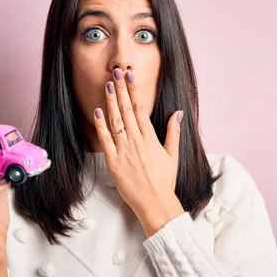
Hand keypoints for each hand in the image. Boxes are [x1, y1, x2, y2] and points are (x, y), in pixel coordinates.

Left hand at [94, 68, 184, 235]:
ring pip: (115, 122)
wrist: (156, 203)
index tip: (129, 78)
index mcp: (151, 138)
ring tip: (107, 85)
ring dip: (110, 103)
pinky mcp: (114, 162)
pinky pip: (105, 141)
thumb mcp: (173, 155)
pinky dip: (101, 126)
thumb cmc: (164, 181)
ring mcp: (124, 151)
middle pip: (126, 110)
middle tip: (115, 73)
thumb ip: (173, 132)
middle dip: (120, 90)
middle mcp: (137, 142)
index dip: (133, 92)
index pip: (140, 109)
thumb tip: (178, 113)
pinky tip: (98, 112)